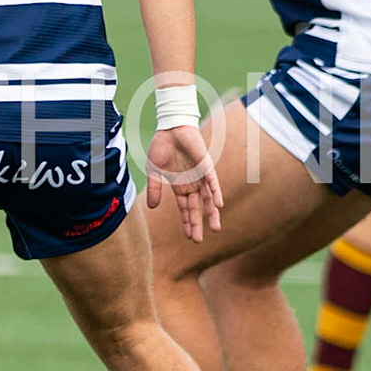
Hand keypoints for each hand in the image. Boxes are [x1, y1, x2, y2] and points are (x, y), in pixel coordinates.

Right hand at [144, 124, 222, 242]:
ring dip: (212, 213)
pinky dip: (215, 193)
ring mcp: (200, 176)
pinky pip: (212, 182)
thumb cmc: (162, 148)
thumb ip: (154, 190)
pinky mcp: (205, 166)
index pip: (185, 208)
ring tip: (215, 228)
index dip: (187, 222)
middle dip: (197, 223)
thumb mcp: (154, 172)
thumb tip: (152, 208)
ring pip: (208, 199)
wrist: (170, 129)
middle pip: (196, 208)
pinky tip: (218, 205)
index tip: (190, 238)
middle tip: (199, 240)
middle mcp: (192, 184)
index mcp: (180, 186)